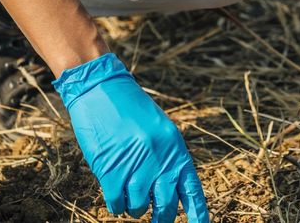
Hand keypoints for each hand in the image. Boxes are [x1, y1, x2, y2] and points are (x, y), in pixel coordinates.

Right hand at [53, 54, 208, 222]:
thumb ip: (168, 158)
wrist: (101, 89)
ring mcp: (135, 166)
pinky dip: (116, 205)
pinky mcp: (111, 171)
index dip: (198, 213)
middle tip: (156, 219)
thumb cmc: (130, 109)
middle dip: (161, 217)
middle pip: (166, 206)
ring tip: (129, 196)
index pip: (192, 190)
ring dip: (134, 207)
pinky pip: (117, 203)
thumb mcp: (159, 130)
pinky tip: (115, 197)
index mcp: (176, 149)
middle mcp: (159, 160)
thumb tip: (169, 192)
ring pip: (139, 207)